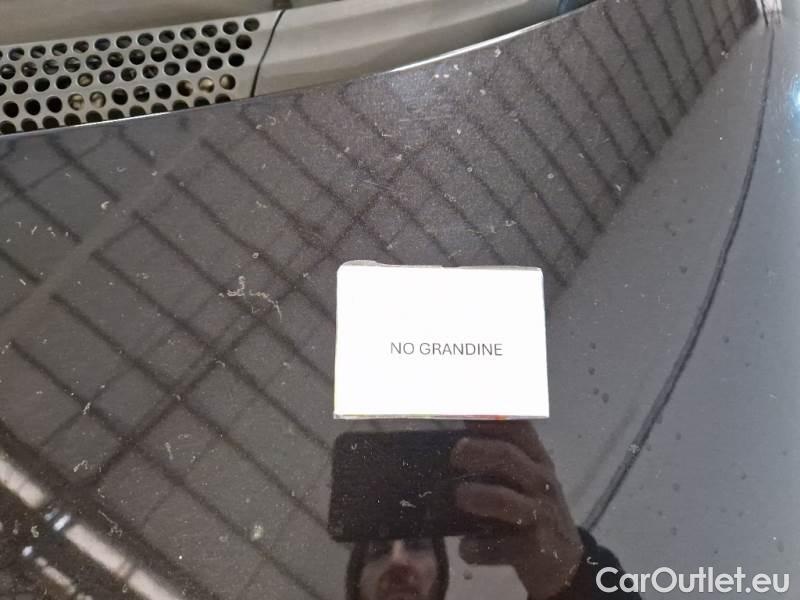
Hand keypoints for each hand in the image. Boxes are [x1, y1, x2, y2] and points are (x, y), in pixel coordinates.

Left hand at [451, 422, 583, 599]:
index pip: (517, 428)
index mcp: (537, 460)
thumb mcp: (527, 479)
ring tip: (461, 497)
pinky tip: (466, 547)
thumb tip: (457, 434)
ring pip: (504, 500)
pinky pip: (501, 547)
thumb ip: (500, 458)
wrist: (565, 563)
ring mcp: (539, 515)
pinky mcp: (533, 549)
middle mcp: (541, 482)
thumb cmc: (534, 511)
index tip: (465, 408)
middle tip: (455, 454)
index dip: (489, 415)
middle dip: (476, 451)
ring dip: (477, 496)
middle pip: (507, 456)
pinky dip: (478, 547)